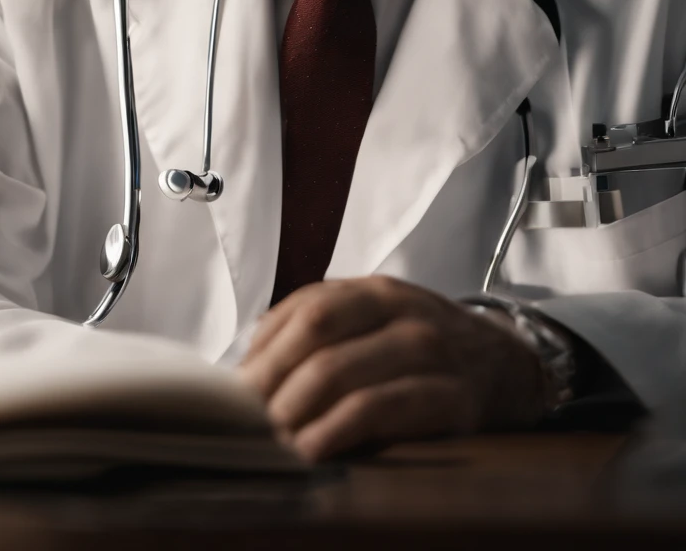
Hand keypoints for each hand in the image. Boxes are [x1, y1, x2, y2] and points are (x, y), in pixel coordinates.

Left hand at [239, 276, 545, 461]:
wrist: (507, 368)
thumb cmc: (421, 350)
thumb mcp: (377, 322)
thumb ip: (319, 332)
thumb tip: (246, 370)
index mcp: (377, 291)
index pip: (307, 309)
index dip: (265, 351)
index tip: (234, 390)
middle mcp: (404, 314)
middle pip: (318, 339)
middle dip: (272, 383)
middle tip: (243, 422)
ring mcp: (429, 354)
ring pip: (343, 376)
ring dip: (295, 414)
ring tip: (269, 442)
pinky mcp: (449, 400)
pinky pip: (379, 412)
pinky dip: (335, 433)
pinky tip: (311, 451)